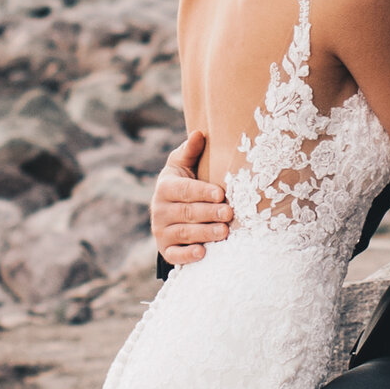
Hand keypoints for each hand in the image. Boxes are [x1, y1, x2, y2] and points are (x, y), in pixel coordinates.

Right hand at [150, 132, 230, 265]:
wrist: (171, 209)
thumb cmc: (183, 182)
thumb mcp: (183, 164)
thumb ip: (191, 150)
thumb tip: (199, 132)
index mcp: (165, 186)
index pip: (184, 190)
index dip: (202, 192)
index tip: (221, 194)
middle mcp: (160, 209)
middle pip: (187, 212)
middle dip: (209, 213)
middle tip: (229, 213)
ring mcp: (161, 231)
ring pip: (184, 233)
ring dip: (204, 233)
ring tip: (224, 232)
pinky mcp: (165, 249)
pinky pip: (175, 255)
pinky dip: (187, 256)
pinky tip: (203, 253)